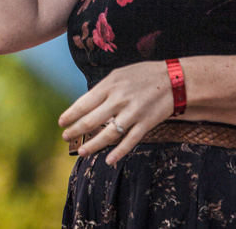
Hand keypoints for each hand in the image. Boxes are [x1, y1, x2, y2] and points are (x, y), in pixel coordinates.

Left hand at [59, 60, 173, 164]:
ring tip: (82, 152)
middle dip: (76, 130)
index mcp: (110, 85)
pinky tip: (108, 160)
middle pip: (92, 120)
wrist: (174, 79)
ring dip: (93, 145)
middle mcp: (119, 99)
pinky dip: (119, 152)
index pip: (84, 103)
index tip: (61, 122)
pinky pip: (130, 141)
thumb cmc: (143, 75)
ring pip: (109, 134)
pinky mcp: (146, 123)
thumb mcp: (119, 74)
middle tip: (65, 137)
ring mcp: (133, 113)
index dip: (71, 114)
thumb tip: (86, 103)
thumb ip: (103, 89)